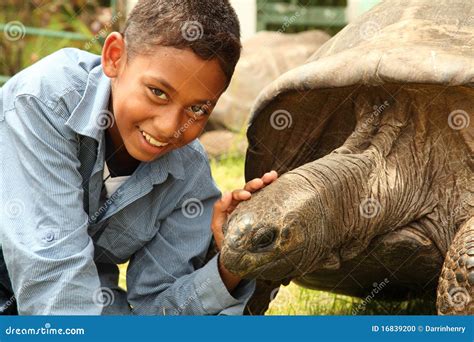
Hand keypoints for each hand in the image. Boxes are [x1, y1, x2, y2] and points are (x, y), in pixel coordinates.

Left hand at [211, 170, 277, 291]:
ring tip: (272, 176)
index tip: (248, 195)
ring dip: (265, 182)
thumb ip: (219, 210)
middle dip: (254, 184)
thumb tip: (226, 193)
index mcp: (232, 207)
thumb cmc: (226, 243)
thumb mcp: (218, 227)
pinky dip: (273, 188)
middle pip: (248, 190)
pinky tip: (278, 180)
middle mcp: (243, 204)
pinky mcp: (264, 212)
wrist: (238, 259)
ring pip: (259, 191)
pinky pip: (268, 198)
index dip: (241, 193)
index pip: (235, 196)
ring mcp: (254, 207)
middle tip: (261, 182)